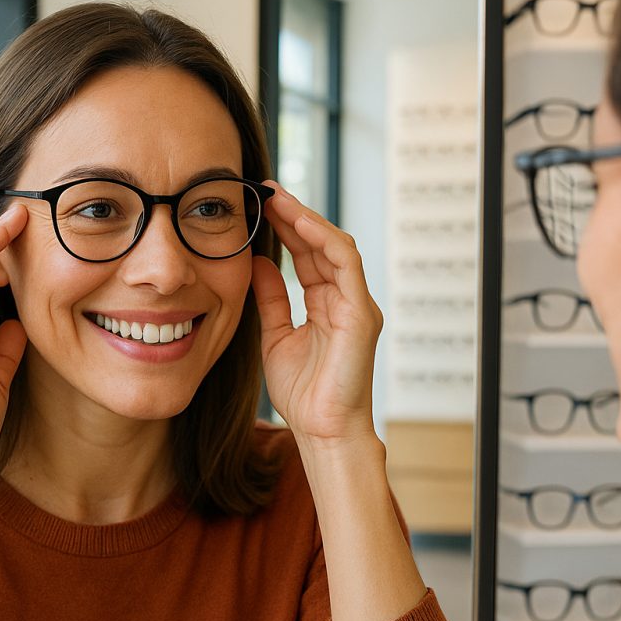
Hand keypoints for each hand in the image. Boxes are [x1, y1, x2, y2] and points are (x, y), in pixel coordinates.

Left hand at [251, 182, 382, 444]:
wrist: (322, 431)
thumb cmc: (304, 393)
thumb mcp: (275, 335)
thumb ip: (271, 299)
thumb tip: (258, 263)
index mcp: (326, 305)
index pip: (307, 255)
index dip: (284, 228)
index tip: (258, 205)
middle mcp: (346, 299)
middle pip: (321, 244)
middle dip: (293, 215)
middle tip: (264, 190)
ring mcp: (357, 304)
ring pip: (336, 246)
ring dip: (306, 219)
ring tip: (277, 199)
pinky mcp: (362, 313)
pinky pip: (346, 264)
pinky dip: (323, 240)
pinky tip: (300, 223)